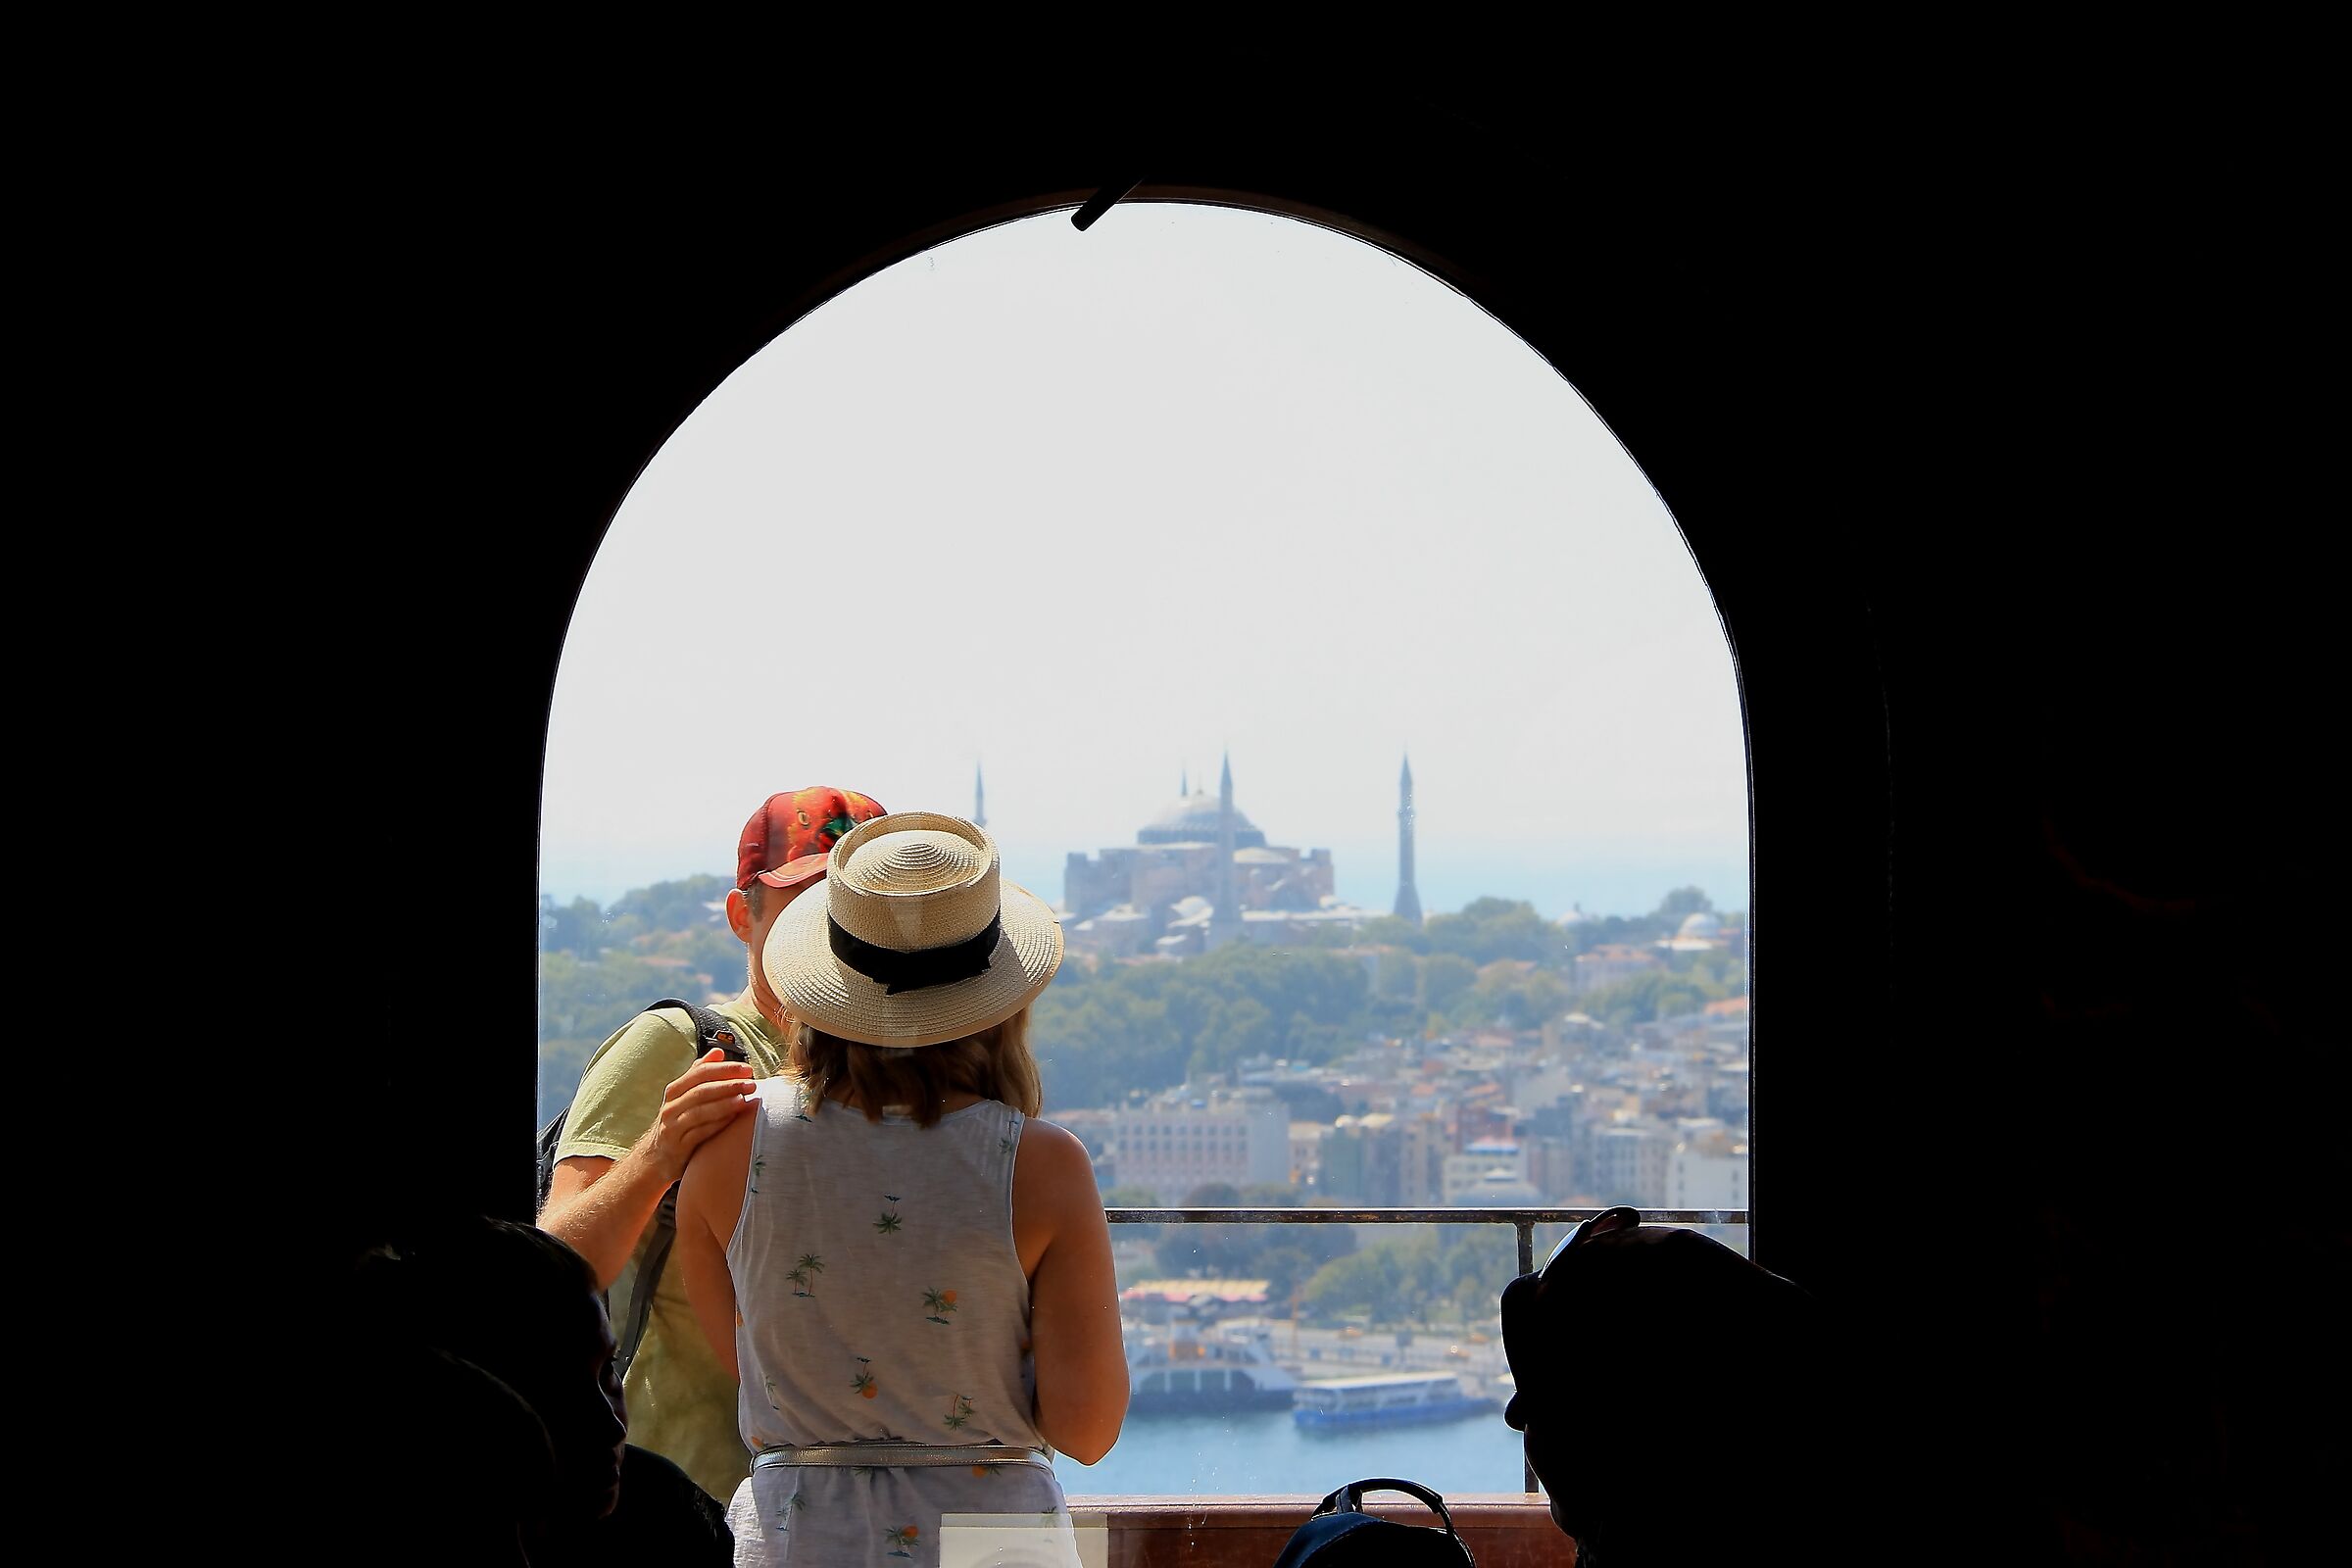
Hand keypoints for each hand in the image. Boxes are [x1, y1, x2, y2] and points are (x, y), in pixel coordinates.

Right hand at [649, 1047, 757, 1181]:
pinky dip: (718, 1124)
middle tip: (752, 1084)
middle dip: (728, 1086)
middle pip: (701, 1091)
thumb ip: (700, 1074)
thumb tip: (718, 1052)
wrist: (658, 1156)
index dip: (725, 1069)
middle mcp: (671, 1106)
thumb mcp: (685, 1096)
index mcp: (675, 1090)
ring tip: (745, 1100)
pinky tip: (734, 1119)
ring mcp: (673, 1127)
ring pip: (700, 1112)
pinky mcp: (678, 1146)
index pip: (700, 1072)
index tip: (747, 1069)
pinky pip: (700, 1133)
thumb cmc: (679, 1121)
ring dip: (725, 1105)